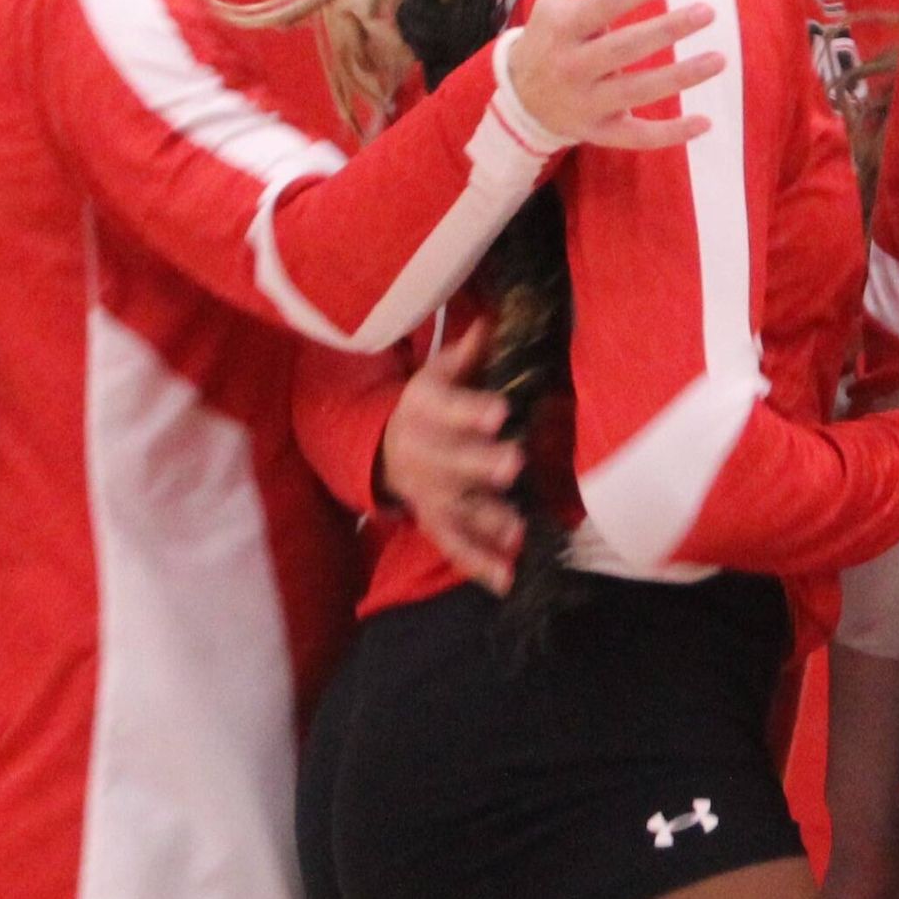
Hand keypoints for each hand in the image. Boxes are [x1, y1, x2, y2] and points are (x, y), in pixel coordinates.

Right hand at [379, 327, 524, 593]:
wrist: (382, 446)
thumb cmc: (427, 405)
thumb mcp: (438, 373)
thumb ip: (468, 352)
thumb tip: (497, 318)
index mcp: (422, 409)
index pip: (446, 408)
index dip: (471, 411)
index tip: (500, 412)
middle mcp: (422, 454)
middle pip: (450, 462)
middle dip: (480, 464)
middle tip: (514, 463)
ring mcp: (427, 493)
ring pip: (454, 508)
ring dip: (486, 521)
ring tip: (517, 532)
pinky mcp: (434, 522)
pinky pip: (454, 546)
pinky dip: (479, 565)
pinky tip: (507, 579)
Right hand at [500, 0, 722, 150]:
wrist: (522, 95)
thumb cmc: (553, 33)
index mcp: (561, 25)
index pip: (605, 2)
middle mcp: (571, 65)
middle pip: (625, 47)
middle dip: (668, 29)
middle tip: (707, 12)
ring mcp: (585, 102)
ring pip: (637, 91)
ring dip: (681, 76)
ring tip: (719, 59)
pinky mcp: (600, 132)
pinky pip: (638, 136)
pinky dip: (672, 134)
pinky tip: (706, 122)